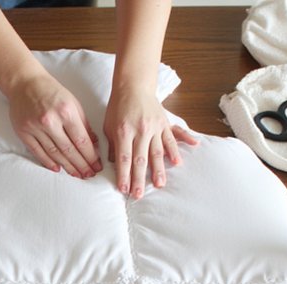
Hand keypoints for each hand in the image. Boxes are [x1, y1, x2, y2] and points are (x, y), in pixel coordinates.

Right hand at [7, 73, 102, 178]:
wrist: (24, 83)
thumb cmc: (52, 92)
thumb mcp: (73, 103)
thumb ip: (84, 124)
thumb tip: (94, 145)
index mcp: (66, 111)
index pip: (81, 141)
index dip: (90, 157)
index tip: (96, 166)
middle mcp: (50, 121)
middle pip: (69, 150)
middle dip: (81, 165)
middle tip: (89, 175)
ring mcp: (35, 127)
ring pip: (54, 153)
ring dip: (67, 167)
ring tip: (77, 175)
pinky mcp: (24, 132)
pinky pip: (37, 151)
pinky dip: (48, 162)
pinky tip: (58, 169)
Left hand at [104, 85, 197, 199]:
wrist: (134, 86)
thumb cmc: (118, 106)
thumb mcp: (108, 125)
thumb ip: (111, 145)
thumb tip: (113, 164)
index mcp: (123, 131)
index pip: (124, 158)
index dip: (124, 175)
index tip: (124, 189)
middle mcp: (140, 130)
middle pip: (140, 159)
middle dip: (139, 179)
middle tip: (139, 195)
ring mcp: (154, 127)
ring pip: (157, 152)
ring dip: (159, 170)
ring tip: (160, 184)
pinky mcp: (164, 123)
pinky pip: (172, 138)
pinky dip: (176, 150)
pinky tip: (178, 162)